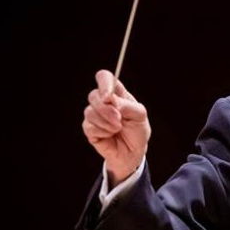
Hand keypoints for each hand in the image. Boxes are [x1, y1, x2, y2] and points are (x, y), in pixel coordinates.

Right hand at [81, 69, 150, 183]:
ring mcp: (95, 115)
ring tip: (117, 129)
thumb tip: (110, 100)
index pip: (104, 77)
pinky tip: (110, 135)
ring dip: (106, 123)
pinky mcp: (89, 128)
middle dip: (106, 109)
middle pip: (93, 95)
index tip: (108, 97)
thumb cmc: (137, 131)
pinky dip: (102, 132)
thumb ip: (127, 105)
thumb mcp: (140, 116)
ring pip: (89, 111)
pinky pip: (88, 126)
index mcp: (117, 93)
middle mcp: (104, 102)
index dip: (104, 83)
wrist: (133, 152)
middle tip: (119, 119)